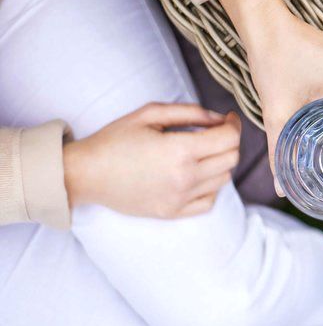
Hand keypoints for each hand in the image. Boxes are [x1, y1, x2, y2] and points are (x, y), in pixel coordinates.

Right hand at [63, 103, 240, 217]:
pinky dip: (211, 186)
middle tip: (217, 132)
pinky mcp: (172, 213)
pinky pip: (208, 201)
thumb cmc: (115, 139)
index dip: (234, 124)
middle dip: (230, 141)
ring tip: (203, 151)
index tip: (229, 118)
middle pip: (231, 158)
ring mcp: (179, 199)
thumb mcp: (150, 113)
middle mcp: (185, 178)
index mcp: (180, 151)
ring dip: (221, 162)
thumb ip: (189, 112)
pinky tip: (197, 174)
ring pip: (224, 179)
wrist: (85, 174)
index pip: (229, 139)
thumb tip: (218, 118)